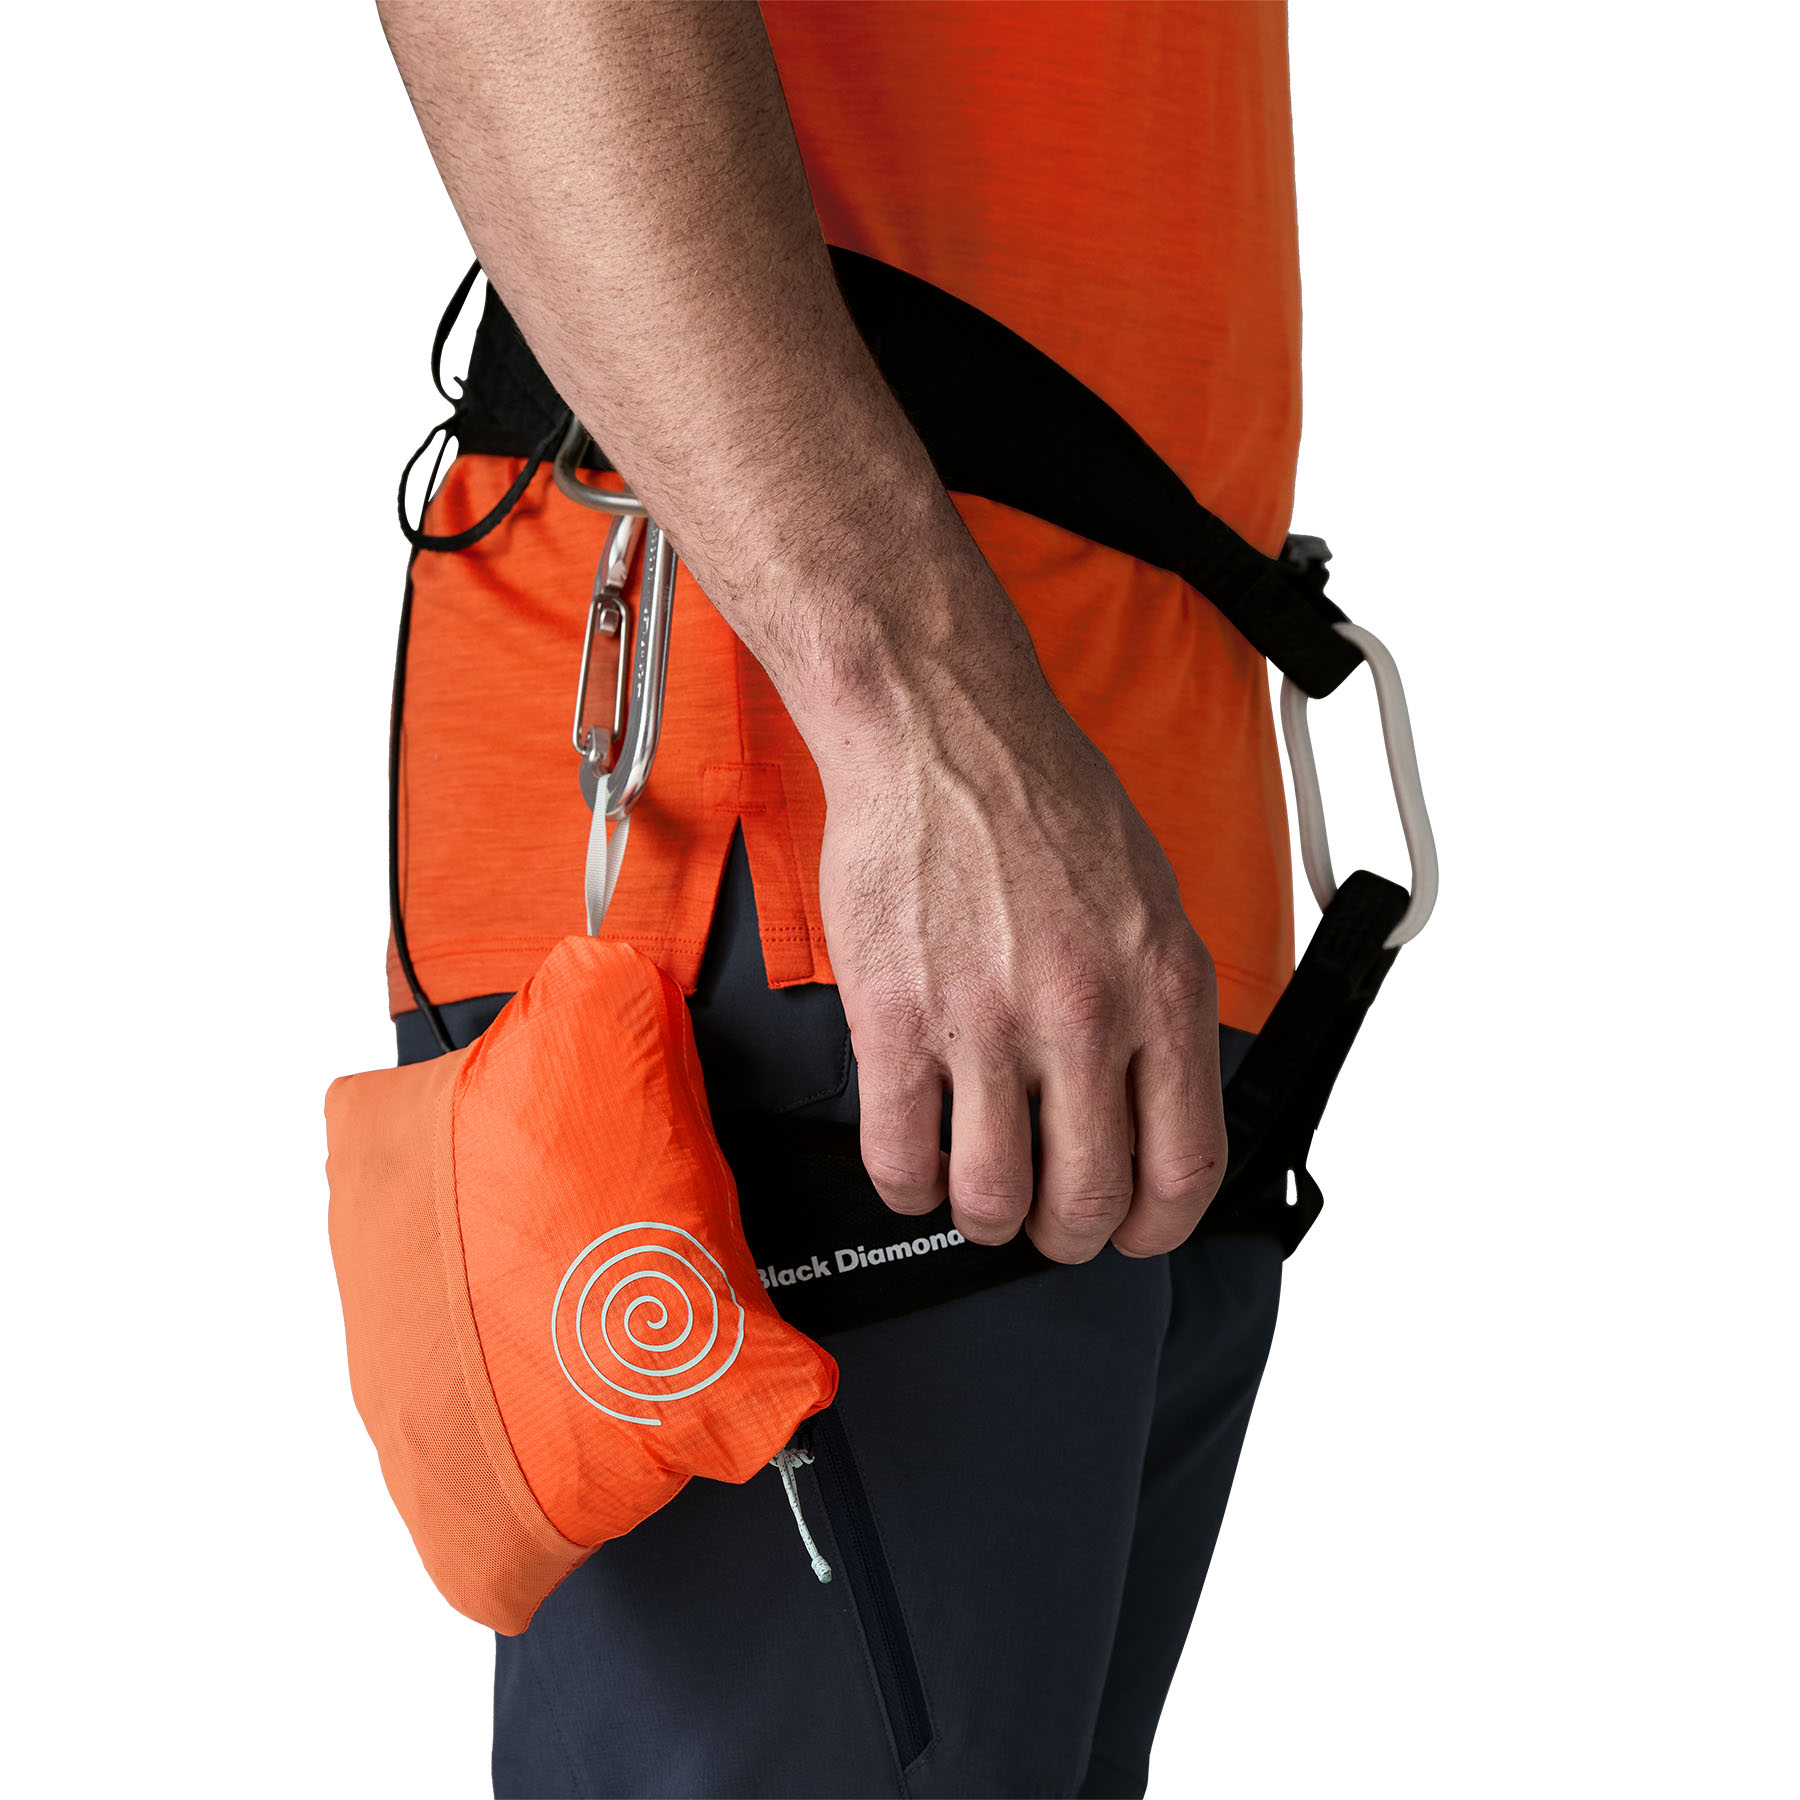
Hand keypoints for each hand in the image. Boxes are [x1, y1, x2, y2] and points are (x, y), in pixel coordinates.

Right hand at [811, 589, 1226, 1265]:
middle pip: (1089, 1200)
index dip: (1159, 1227)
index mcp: (1162, 986)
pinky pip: (900, 1157)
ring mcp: (985, 1021)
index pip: (1186, 1166)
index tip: (1133, 1232)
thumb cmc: (1044, 803)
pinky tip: (915, 1166)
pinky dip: (908, 1187)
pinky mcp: (895, 1018)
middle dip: (1068, 1235)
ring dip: (987, 1221)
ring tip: (978, 1197)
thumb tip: (1159, 1105)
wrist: (942, 735)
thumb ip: (1163, 1008)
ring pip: (993, 1199)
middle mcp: (1082, 1013)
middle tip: (1049, 1221)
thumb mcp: (1152, 900)